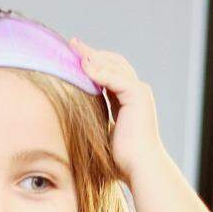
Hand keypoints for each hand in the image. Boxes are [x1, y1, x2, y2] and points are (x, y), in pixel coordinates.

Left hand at [69, 38, 162, 181]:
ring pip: (114, 66)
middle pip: (112, 63)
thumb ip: (95, 119)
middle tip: (72, 44)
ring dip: (93, 56)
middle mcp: (136, 92)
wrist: (140, 167)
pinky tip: (84, 66)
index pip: (109, 73)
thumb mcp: (103, 133)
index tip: (73, 56)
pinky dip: (100, 71)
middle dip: (92, 53)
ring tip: (74, 49)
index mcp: (128, 100)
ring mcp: (139, 92)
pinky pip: (116, 78)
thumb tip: (75, 119)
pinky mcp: (138, 96)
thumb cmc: (122, 160)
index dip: (93, 63)